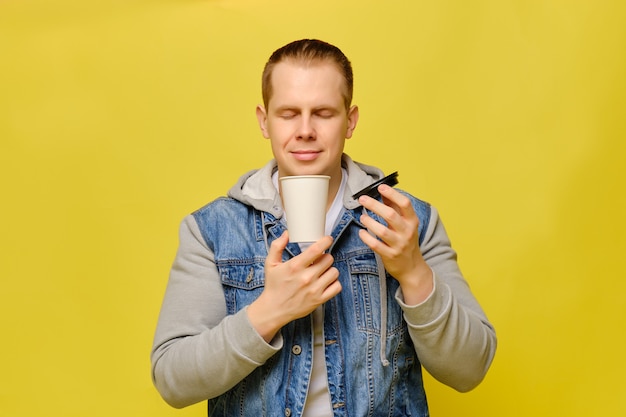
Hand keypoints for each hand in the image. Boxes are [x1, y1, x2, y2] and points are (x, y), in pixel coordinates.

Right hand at [247, 231, 341, 341]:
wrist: (274, 309)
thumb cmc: (273, 286)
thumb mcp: (270, 264)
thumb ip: (277, 246)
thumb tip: (287, 233)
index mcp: (295, 266)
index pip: (316, 249)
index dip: (325, 241)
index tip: (327, 239)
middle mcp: (306, 277)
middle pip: (328, 259)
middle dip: (325, 257)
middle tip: (319, 261)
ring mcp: (314, 289)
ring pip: (334, 272)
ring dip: (329, 270)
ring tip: (322, 272)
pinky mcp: (319, 300)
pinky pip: (337, 287)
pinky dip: (334, 283)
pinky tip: (326, 282)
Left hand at [358, 184, 432, 304]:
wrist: (412, 267)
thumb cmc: (406, 241)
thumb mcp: (405, 224)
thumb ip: (395, 208)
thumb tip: (384, 193)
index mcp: (412, 221)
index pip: (405, 204)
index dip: (392, 194)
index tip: (380, 187)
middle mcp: (407, 232)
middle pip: (391, 215)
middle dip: (374, 205)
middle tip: (362, 199)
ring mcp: (399, 245)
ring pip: (382, 231)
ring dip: (369, 222)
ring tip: (362, 217)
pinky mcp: (390, 256)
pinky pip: (376, 245)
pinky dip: (367, 238)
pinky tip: (361, 232)